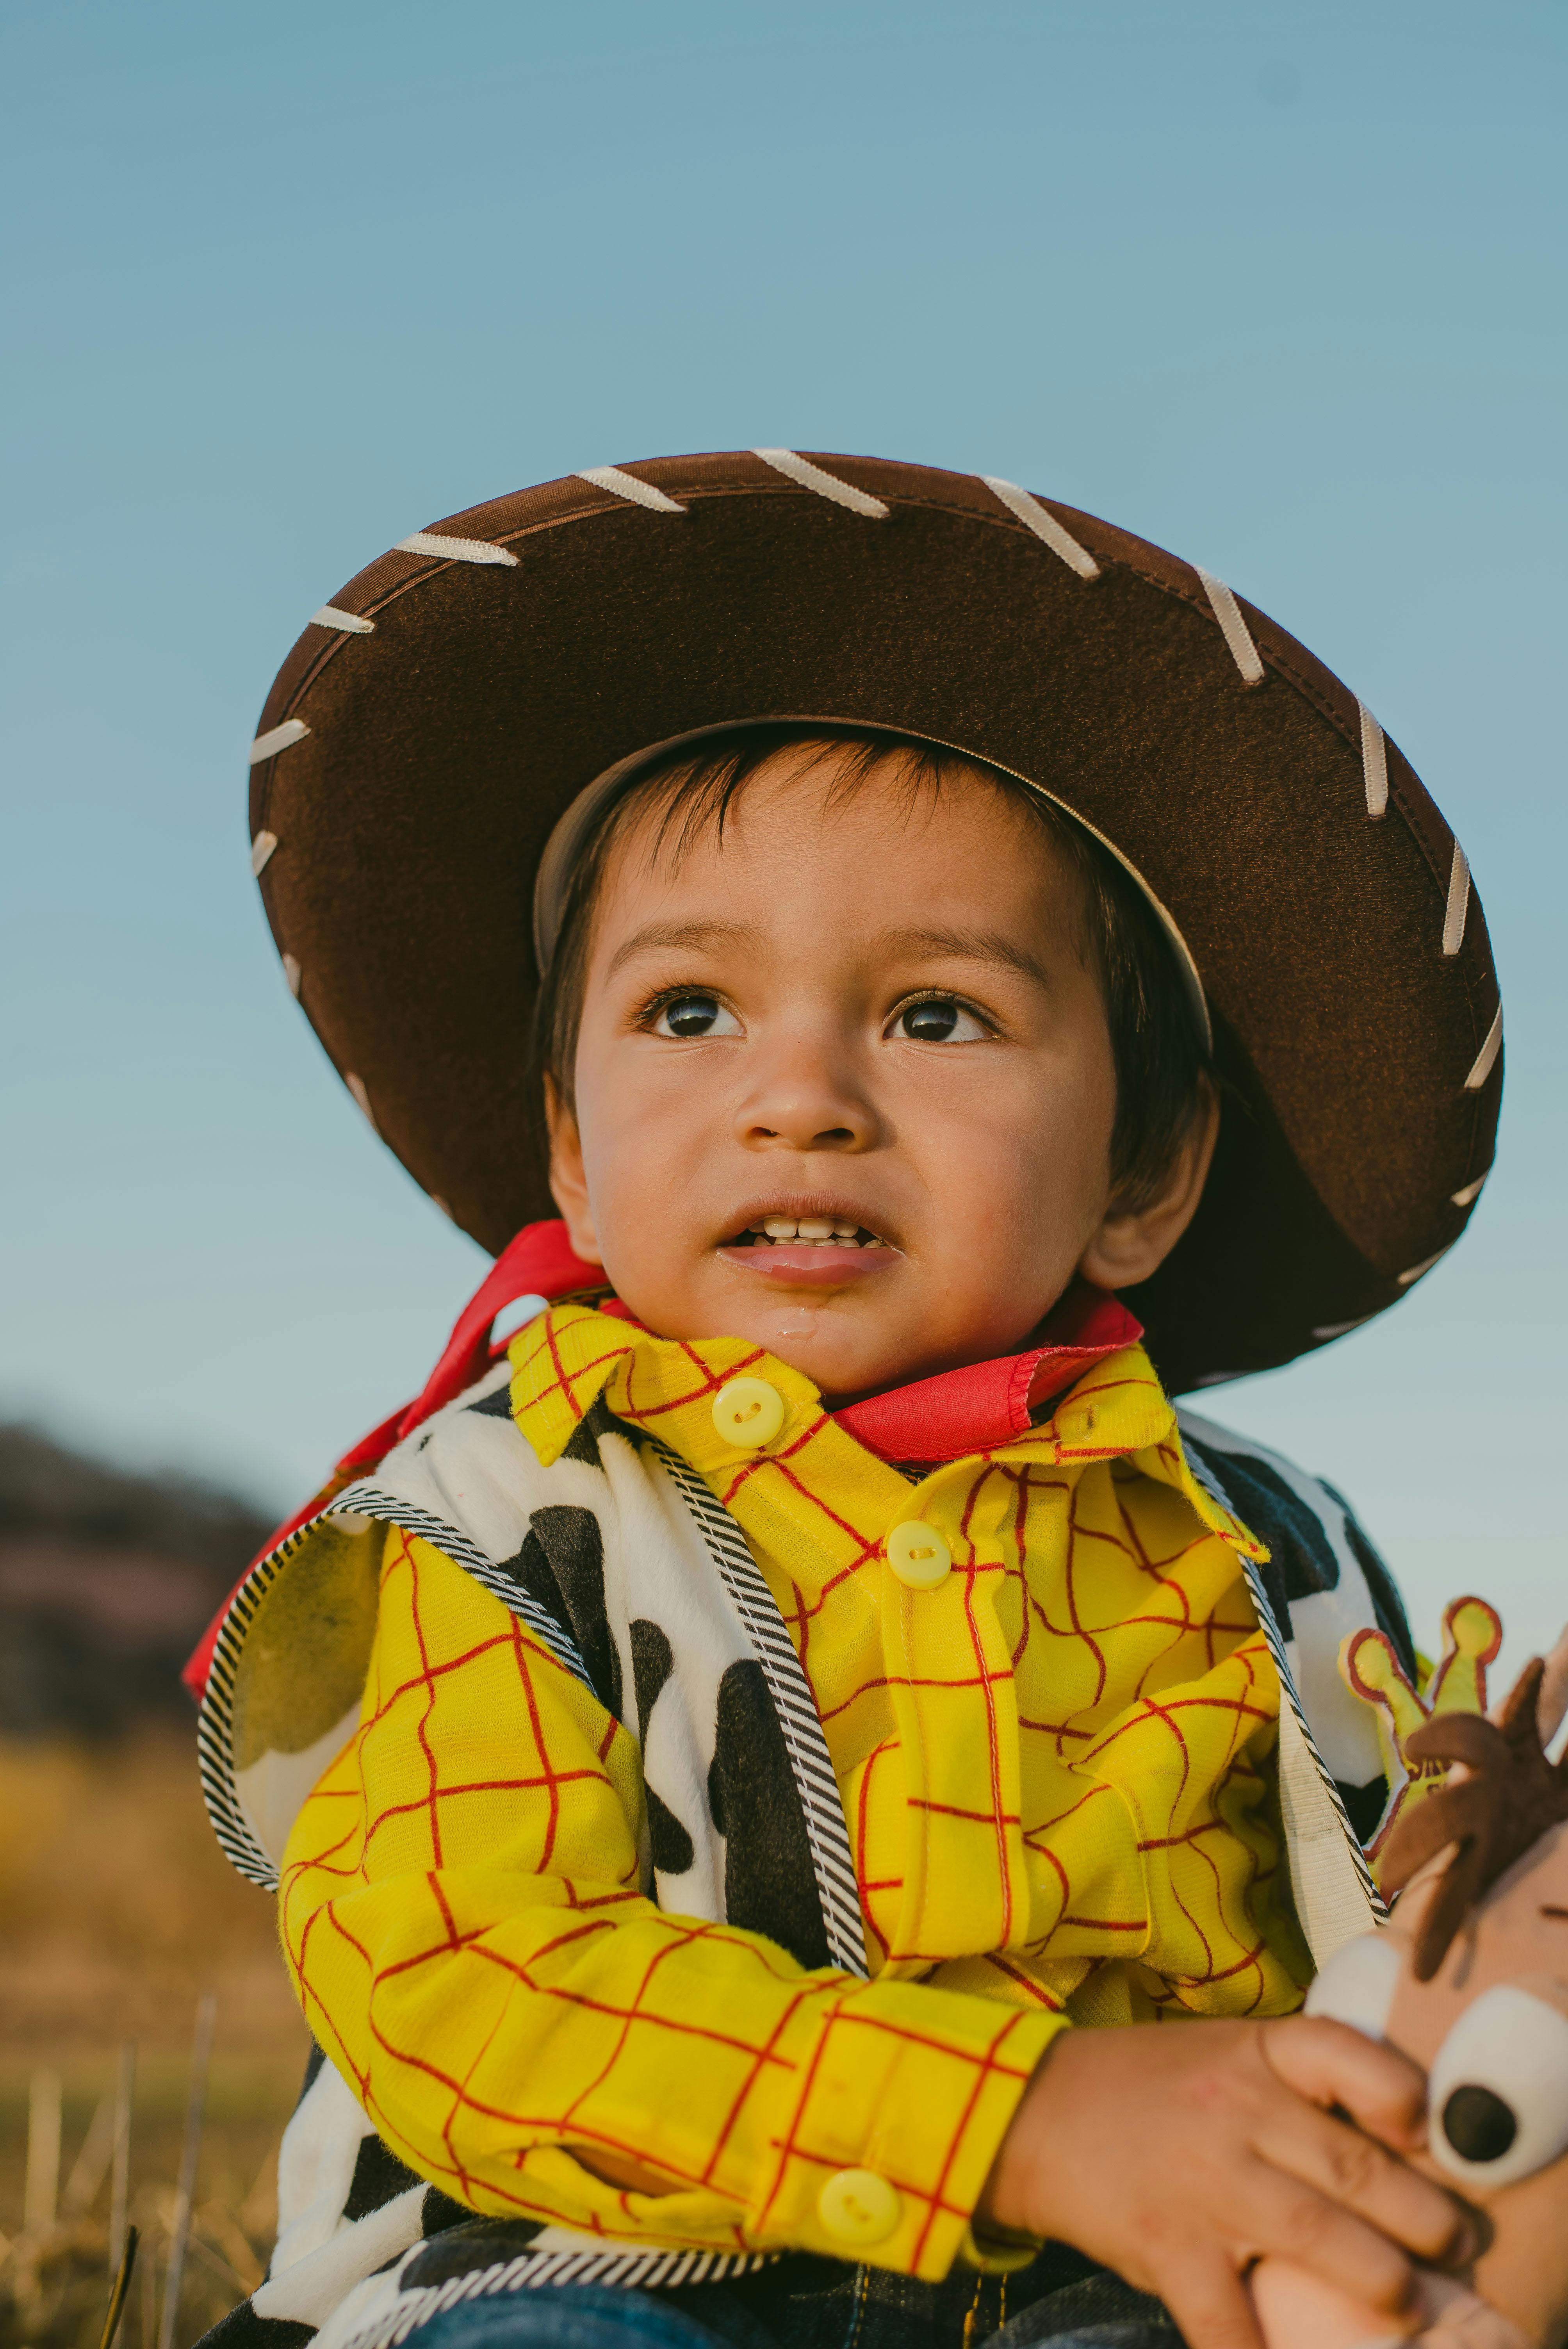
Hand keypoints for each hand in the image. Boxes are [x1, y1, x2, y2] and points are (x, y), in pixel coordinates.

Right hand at [976, 2017, 1473, 2348]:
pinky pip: (1230, 2320)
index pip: (1343, 2054)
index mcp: (1250, 2055)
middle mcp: (1234, 2111)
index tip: (1425, 2131)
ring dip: (1380, 2281)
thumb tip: (1387, 2141)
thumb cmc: (1140, 2086)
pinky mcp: (1168, 2246)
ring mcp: (1202, 2182)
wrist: (1027, 2110)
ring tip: (1408, 2305)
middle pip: (1352, 2165)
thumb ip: (1292, 2085)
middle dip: (1421, 2216)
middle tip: (1452, 2244)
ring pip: (1317, 2237)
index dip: (1399, 2093)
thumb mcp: (1219, 2055)